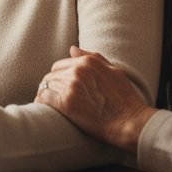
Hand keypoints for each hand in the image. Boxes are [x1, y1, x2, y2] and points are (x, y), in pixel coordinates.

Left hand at [35, 46, 155, 153]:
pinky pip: (44, 97)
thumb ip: (92, 57)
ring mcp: (71, 86)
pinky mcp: (66, 102)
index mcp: (88, 62)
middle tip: (54, 96)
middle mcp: (77, 71)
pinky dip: (41, 102)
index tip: (60, 87)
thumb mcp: (113, 71)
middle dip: (52, 85)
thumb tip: (72, 48)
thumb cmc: (125, 99)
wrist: (130, 122)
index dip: (59, 77)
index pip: (60, 65)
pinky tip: (44, 108)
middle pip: (51, 74)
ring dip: (46, 93)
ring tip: (48, 103)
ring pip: (46, 85)